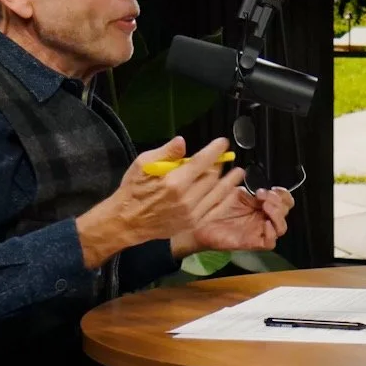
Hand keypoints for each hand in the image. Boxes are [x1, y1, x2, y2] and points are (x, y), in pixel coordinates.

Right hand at [77, 137, 240, 267]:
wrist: (127, 221)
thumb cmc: (133, 189)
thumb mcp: (142, 164)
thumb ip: (165, 153)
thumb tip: (182, 141)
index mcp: (174, 182)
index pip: (202, 162)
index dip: (215, 150)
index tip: (223, 143)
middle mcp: (186, 199)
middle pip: (212, 177)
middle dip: (221, 164)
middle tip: (225, 157)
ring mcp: (191, 213)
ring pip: (217, 194)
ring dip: (230, 182)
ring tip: (239, 172)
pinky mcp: (193, 224)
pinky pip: (215, 210)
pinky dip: (226, 200)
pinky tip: (232, 192)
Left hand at [175, 185, 293, 256]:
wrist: (199, 223)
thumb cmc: (215, 209)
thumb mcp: (235, 192)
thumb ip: (249, 187)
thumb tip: (255, 178)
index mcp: (261, 205)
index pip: (283, 200)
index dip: (282, 194)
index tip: (272, 188)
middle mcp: (263, 218)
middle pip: (286, 212)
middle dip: (279, 201)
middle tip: (263, 196)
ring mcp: (259, 231)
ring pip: (282, 228)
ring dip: (277, 214)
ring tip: (265, 207)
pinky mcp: (252, 243)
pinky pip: (270, 242)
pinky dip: (271, 232)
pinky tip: (265, 223)